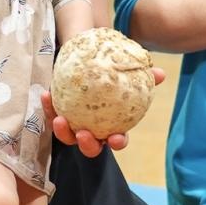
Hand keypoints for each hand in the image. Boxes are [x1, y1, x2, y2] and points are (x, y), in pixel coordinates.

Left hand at [40, 66, 166, 156]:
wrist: (87, 58)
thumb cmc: (111, 69)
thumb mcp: (126, 69)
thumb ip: (142, 74)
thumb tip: (160, 73)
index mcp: (112, 125)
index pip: (117, 140)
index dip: (118, 142)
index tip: (116, 137)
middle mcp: (93, 128)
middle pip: (90, 146)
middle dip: (87, 145)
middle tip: (83, 134)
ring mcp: (74, 123)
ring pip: (67, 136)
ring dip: (63, 132)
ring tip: (60, 120)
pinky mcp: (57, 112)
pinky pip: (51, 114)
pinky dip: (48, 107)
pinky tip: (45, 95)